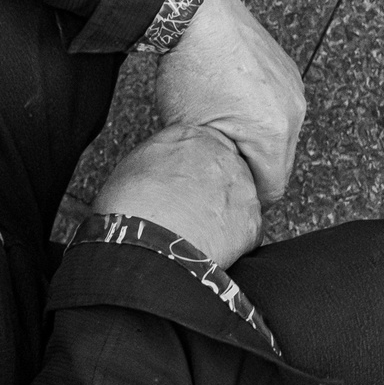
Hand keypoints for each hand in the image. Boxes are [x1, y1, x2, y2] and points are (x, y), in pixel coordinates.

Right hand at [90, 123, 261, 268]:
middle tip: (191, 209)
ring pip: (239, 199)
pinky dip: (231, 242)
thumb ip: (160, 156)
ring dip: (223, 214)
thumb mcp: (134, 164)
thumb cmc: (131, 207)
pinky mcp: (252, 221)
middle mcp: (222, 156)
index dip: (193, 168)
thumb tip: (163, 167)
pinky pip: (246, 232)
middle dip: (213, 189)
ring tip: (196, 232)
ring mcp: (242, 188)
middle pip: (225, 169)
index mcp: (190, 137)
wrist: (148, 243)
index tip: (185, 183)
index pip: (202, 144)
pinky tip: (208, 247)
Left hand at [156, 0, 306, 202]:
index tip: (225, 188)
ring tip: (221, 125)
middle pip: (279, 161)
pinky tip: (230, 100)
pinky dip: (258, 112)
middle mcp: (293, 111)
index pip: (272, 189)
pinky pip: (279, 106)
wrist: (196, 12)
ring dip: (256, 138)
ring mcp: (293, 87)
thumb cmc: (190, 68)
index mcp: (274, 133)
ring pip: (280, 133)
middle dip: (252, 166)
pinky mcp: (287, 69)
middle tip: (218, 158)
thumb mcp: (192, 133)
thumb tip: (220, 182)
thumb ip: (215, 166)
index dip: (246, 194)